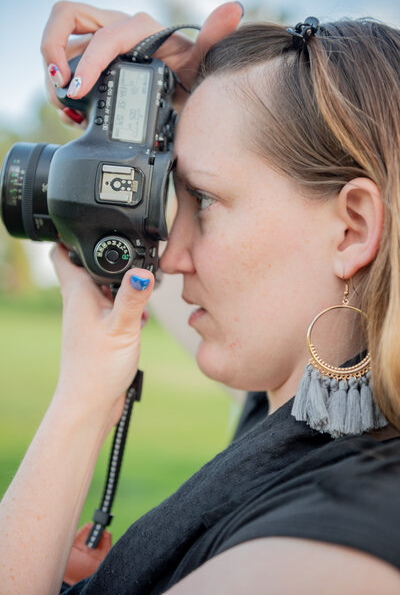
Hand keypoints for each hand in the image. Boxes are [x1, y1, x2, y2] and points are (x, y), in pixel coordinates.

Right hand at [41, 0, 243, 122]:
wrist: (183, 91)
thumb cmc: (190, 76)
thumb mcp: (202, 63)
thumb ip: (213, 39)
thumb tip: (233, 10)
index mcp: (136, 27)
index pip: (100, 35)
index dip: (85, 63)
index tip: (79, 92)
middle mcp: (114, 29)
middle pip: (64, 18)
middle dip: (53, 52)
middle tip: (62, 89)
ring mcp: (100, 45)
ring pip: (60, 45)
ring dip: (55, 76)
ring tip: (67, 109)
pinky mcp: (92, 62)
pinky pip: (65, 66)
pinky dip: (62, 89)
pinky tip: (73, 113)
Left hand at [51, 244, 153, 425]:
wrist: (90, 403)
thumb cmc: (97, 368)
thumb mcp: (122, 328)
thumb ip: (133, 297)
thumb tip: (142, 270)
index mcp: (78, 293)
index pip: (62, 253)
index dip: (69, 234)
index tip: (85, 220)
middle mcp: (79, 302)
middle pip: (87, 266)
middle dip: (106, 257)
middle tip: (130, 251)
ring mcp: (88, 318)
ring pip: (102, 288)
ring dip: (120, 283)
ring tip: (141, 287)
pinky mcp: (98, 332)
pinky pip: (111, 308)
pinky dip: (125, 305)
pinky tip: (140, 316)